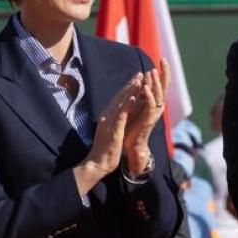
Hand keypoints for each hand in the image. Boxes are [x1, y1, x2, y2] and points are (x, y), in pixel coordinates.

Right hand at [75, 74, 141, 189]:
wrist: (97, 163)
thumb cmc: (105, 148)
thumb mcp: (111, 129)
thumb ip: (114, 119)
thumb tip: (120, 111)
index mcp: (108, 116)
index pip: (119, 99)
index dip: (128, 87)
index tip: (137, 78)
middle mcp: (107, 116)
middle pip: (120, 97)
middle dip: (130, 85)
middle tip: (140, 73)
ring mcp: (109, 123)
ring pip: (120, 104)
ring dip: (129, 91)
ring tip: (138, 81)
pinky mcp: (113, 131)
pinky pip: (121, 117)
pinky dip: (127, 107)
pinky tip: (133, 98)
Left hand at [121, 59, 170, 173]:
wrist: (130, 145)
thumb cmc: (132, 126)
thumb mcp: (136, 107)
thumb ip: (139, 95)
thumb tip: (140, 81)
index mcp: (154, 102)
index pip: (160, 83)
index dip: (162, 72)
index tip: (162, 59)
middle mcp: (157, 106)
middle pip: (164, 86)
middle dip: (164, 73)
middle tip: (164, 60)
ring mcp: (153, 113)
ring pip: (158, 94)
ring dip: (155, 82)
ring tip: (152, 71)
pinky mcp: (148, 120)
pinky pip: (150, 106)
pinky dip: (148, 96)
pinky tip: (144, 87)